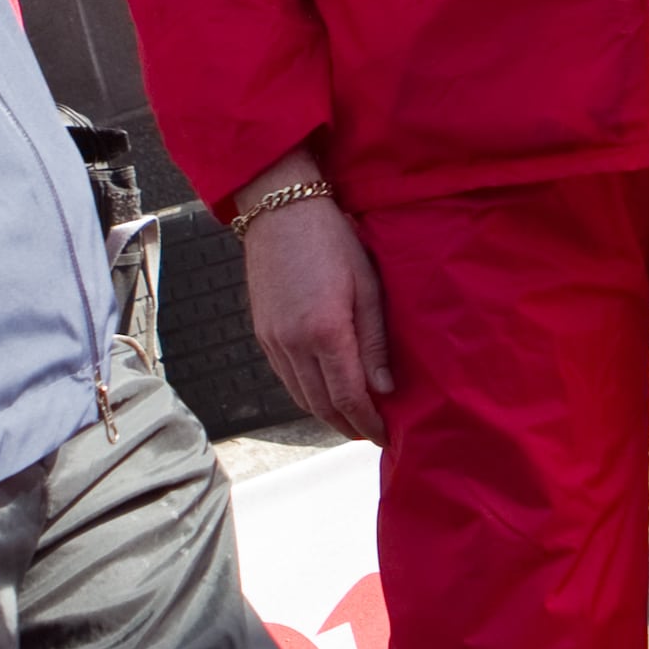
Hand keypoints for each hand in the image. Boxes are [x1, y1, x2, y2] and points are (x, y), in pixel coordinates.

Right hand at [238, 152, 393, 440]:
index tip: (385, 436)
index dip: (368, 422)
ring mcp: (273, 341)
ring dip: (326, 415)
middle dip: (348, 425)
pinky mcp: (262, 334)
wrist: (281, 212)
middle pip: (322, 405)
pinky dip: (306, 394)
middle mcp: (293, 344)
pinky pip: (285, 378)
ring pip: (300, 396)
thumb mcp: (367, 287)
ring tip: (351, 421)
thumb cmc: (333, 241)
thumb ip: (375, 342)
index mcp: (325, 332)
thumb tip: (385, 389)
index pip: (348, 396)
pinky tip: (324, 394)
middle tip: (371, 434)